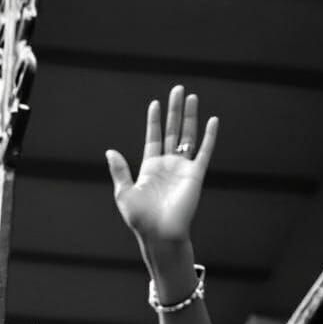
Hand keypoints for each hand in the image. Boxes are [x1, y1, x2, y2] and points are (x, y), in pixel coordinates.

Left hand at [106, 86, 217, 246]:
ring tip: (191, 96)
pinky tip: (212, 120)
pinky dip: (209, 136)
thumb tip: (110, 151)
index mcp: (150, 168)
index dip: (154, 121)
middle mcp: (167, 165)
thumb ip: (120, 171)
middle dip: (174, 110)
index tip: (155, 103)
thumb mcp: (124, 193)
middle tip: (178, 89)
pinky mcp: (196, 175)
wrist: (160, 234)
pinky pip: (204, 151)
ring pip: (187, 136)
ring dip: (190, 117)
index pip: (153, 137)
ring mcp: (182, 169)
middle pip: (172, 131)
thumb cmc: (141, 219)